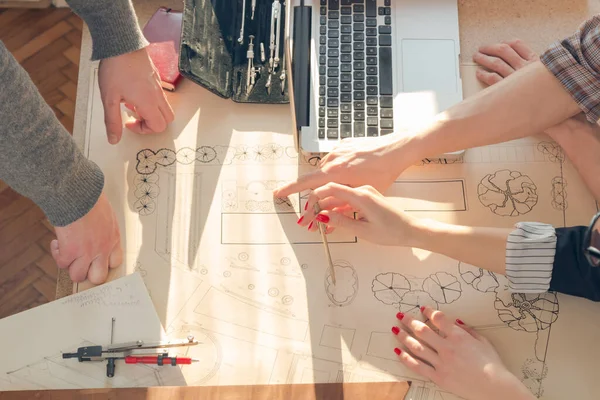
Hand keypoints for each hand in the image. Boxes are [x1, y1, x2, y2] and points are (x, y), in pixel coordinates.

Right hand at [51, 191, 121, 283]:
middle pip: (99, 277)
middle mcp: (102, 249)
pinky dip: (57, 254)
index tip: (95, 259)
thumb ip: (104, 228)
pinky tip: (57, 243)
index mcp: (113, 238)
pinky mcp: (70, 251)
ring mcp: (86, 252)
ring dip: (70, 266)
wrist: (78, 194)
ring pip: (78, 275)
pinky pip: (62, 263)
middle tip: (80, 263)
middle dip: (88, 273)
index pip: (115, 262)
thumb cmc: (90, 198)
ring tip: (67, 253)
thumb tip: (96, 232)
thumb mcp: (106, 215)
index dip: (104, 264)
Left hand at [98, 48, 173, 144]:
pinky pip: (161, 95)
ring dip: (152, 112)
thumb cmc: (116, 68)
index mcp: (148, 103)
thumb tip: (114, 139)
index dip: (143, 130)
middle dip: (152, 124)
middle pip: (167, 120)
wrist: (122, 43)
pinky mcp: (156, 78)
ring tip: (134, 105)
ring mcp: (158, 86)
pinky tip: (135, 92)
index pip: (157, 127)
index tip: (128, 123)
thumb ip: (112, 121)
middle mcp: (157, 96)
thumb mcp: (109, 98)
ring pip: (166, 108)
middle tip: (136, 118)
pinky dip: (152, 101)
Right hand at [273, 135, 407, 197]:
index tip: (278, 194)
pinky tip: (351, 176)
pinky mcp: (345, 145)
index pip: (304, 182)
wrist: (397, 149)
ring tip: (340, 192)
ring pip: (325, 171)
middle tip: (317, 207)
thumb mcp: (361, 194)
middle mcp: (332, 159)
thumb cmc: (384, 171)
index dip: (289, 190)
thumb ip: (339, 205)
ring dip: (327, 183)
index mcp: (334, 171)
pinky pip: (335, 161)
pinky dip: (337, 171)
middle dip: (314, 194)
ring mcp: (338, 150)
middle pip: (315, 180)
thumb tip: (324, 215)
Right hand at [297, 182, 418, 245]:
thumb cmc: (393, 231)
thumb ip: (341, 222)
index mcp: (360, 195)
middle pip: (331, 194)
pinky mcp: (367, 195)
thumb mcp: (365, 231)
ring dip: (326, 210)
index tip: (304, 210)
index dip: (312, 198)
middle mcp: (361, 189)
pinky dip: (337, 209)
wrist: (412, 228)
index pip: (329, 189)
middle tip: (307, 224)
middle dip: (316, 208)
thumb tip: (322, 217)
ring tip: (318, 226)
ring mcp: (364, 191)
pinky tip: (332, 221)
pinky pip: (347, 199)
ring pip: (338, 197)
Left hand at [392, 307, 534, 399]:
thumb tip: (456, 321)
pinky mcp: (438, 377)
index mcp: (459, 337)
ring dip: (404, 336)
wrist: (495, 388)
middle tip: (400, 315)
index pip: (438, 319)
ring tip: (395, 330)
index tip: (422, 308)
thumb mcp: (483, 341)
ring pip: (416, 347)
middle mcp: (447, 348)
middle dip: (409, 320)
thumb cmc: (492, 365)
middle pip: (422, 330)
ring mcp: (441, 363)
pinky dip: (405, 358)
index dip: (429, 311)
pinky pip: (417, 366)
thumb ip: (468, 329)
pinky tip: (398, 351)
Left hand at [473, 38, 580, 140]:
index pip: (518, 45)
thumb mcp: (547, 77)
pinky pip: (492, 79)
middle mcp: (524, 68)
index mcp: (535, 62)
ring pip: (496, 63)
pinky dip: (484, 74)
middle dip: (491, 48)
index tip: (500, 44)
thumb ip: (537, 69)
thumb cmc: (550, 96)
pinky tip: (479, 73)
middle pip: (503, 51)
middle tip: (481, 49)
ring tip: (477, 57)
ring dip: (484, 58)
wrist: (552, 113)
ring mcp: (515, 78)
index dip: (506, 43)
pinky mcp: (508, 90)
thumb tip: (527, 65)